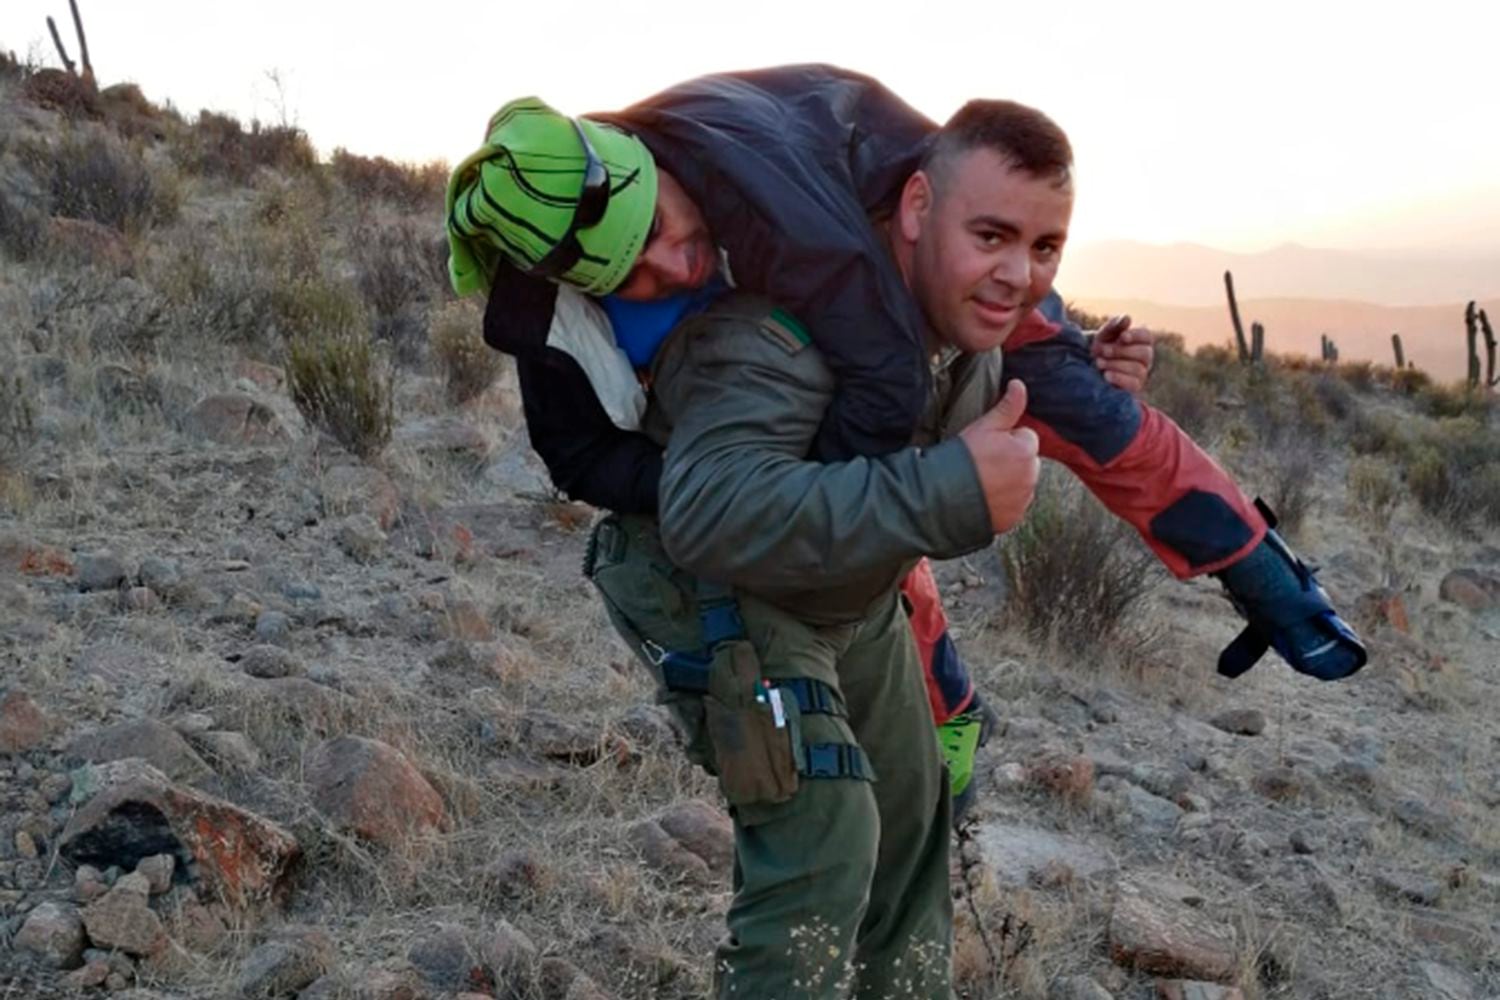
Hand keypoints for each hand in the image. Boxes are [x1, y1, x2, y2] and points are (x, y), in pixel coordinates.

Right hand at [958, 380, 1039, 533]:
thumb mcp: (984, 426)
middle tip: (983, 463)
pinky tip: (984, 497)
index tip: (988, 446)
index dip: (1006, 439)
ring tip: (981, 481)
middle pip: (1027, 461)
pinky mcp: (1014, 518)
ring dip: (1008, 481)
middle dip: (1011, 460)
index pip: (1026, 437)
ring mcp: (1023, 499)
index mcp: (1026, 450)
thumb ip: (1007, 406)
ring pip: (1021, 483)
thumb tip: (1019, 384)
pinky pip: (1014, 505)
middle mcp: (1031, 476)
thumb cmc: (962, 458)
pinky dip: (1003, 502)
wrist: (943, 497)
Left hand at [1091, 314, 1154, 393]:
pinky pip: (1133, 384)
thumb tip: (1128, 318)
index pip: (1147, 337)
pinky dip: (1119, 378)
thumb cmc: (1100, 349)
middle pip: (1144, 354)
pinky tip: (1106, 375)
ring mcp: (1141, 374)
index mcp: (1141, 342)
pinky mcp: (1134, 387)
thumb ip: (1115, 325)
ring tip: (1099, 363)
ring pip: (1138, 369)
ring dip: (1116, 365)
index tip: (1122, 337)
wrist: (1087, 369)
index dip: (1137, 336)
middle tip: (1103, 350)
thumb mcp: (1104, 335)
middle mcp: (1145, 358)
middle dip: (1121, 351)